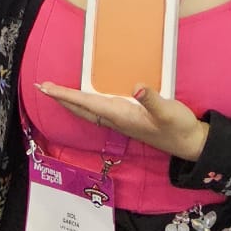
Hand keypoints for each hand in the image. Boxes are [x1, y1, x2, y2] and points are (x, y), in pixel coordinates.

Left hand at [36, 81, 208, 162]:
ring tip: (56, 92)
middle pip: (82, 108)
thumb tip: (137, 88)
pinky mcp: (127, 119)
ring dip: (71, 101)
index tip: (46, 88)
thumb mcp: (168, 112)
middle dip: (61, 98)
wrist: (189, 144)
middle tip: (41, 86)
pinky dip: (86, 103)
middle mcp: (117, 119)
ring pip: (88, 110)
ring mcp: (121, 120)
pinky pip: (98, 110)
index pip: (87, 103)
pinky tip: (86, 99)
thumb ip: (153, 100)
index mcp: (121, 115)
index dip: (66, 95)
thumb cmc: (179, 128)